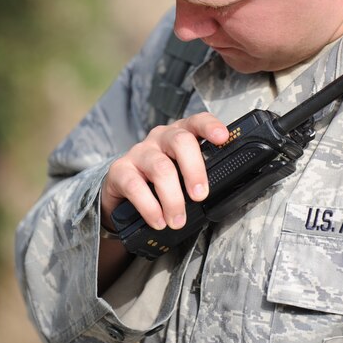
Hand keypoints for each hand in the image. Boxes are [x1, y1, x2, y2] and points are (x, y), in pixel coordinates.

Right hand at [101, 113, 228, 232]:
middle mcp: (160, 138)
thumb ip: (199, 175)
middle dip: (194, 170)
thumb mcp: (183, 173)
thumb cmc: (162, 181)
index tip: (222, 138)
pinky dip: (150, 207)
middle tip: (200, 196)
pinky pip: (135, 186)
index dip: (210, 127)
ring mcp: (139, 152)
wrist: (124, 194)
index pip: (197, 122)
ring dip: (173, 198)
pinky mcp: (119, 170)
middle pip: (180, 141)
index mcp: (180, 134)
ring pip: (161, 168)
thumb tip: (223, 192)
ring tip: (178, 220)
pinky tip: (158, 220)